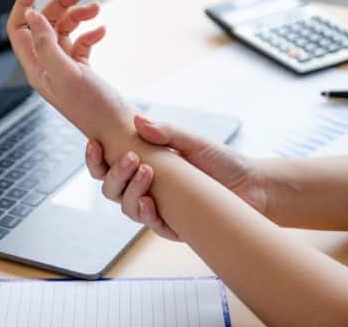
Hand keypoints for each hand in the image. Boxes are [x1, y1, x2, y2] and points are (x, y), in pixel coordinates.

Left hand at [7, 0, 135, 145]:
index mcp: (37, 69)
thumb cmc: (95, 110)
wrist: (120, 131)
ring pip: (65, 30)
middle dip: (62, 2)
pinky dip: (91, 32)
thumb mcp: (68, 74)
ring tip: (98, 9)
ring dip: (80, 15)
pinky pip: (81, 43)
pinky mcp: (82, 70)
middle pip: (45, 23)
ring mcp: (65, 69)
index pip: (19, 27)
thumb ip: (46, 44)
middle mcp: (47, 68)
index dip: (24, 0)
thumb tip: (30, 15)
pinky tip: (103, 30)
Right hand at [86, 114, 268, 240]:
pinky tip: (151, 203)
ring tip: (148, 172)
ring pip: (126, 207)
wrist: (252, 185)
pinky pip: (150, 225)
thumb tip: (137, 120)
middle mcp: (144, 189)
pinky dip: (147, 214)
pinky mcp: (173, 226)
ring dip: (131, 191)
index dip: (95, 158)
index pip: (106, 165)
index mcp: (142, 166)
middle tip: (132, 158)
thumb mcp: (192, 140)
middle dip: (115, 174)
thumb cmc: (219, 160)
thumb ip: (165, 131)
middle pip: (110, 188)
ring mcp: (157, 208)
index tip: (96, 143)